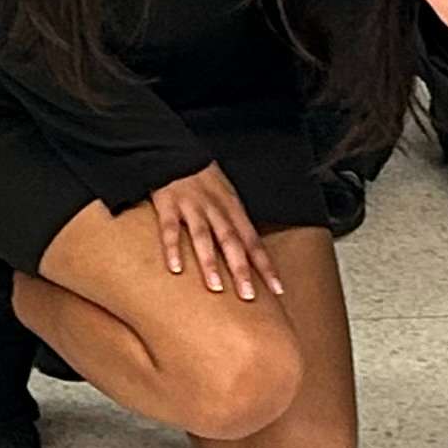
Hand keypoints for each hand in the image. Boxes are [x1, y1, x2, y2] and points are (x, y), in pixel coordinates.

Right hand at [145, 161, 280, 299]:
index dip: (266, 266)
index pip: (254, 241)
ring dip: (210, 261)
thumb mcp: (227, 197)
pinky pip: (170, 228)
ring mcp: (192, 206)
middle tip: (248, 296)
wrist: (175, 151)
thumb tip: (252, 260)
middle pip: (232, 241)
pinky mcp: (169, 204)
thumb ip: (236, 226)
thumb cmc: (204, 180)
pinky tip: (175, 268)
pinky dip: (172, 247)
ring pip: (204, 236)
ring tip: (215, 286)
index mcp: (233, 209)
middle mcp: (216, 209)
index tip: (278, 290)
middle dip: (241, 269)